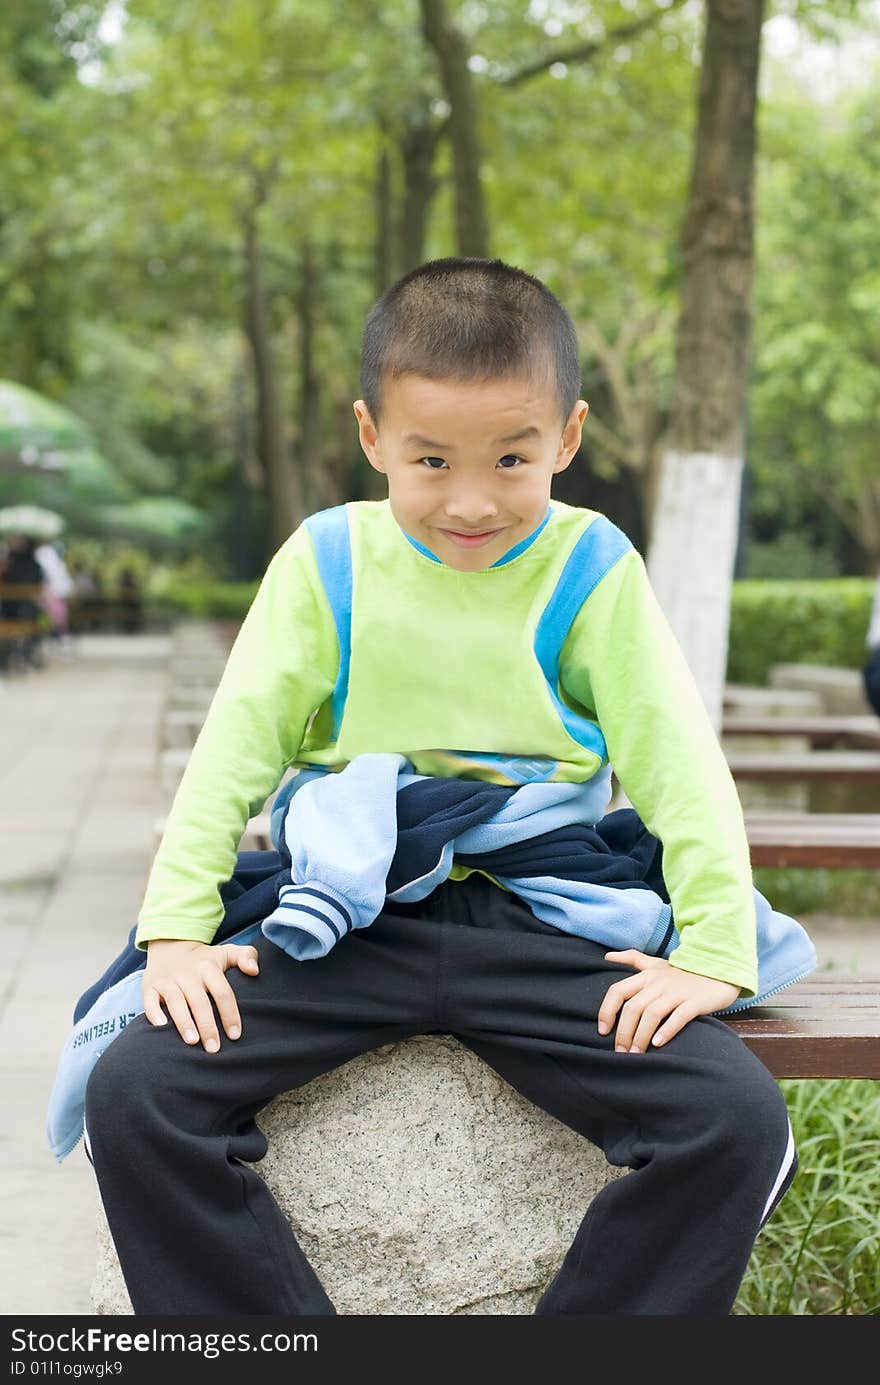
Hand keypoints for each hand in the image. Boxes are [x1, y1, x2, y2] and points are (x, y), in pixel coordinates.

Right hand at [143, 938, 259, 1051]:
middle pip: (200, 1001)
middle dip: (208, 1026)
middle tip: (214, 1049)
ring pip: (175, 1002)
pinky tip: (161, 1027)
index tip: (235, 1035)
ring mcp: (167, 980)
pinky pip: (149, 1000)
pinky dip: (153, 1013)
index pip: (222, 992)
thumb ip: (246, 956)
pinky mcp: (149, 986)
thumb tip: (254, 971)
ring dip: (183, 1022)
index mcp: (208, 967)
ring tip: (192, 1042)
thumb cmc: (205, 959)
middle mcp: (187, 974)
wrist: (170, 945)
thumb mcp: (227, 952)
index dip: (230, 1014)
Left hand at [598, 949, 739, 1052]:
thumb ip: (632, 959)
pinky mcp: (695, 1002)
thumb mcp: (656, 963)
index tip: (602, 1031)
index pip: (618, 991)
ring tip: (635, 1054)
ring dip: (640, 1036)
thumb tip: (606, 956)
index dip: (607, 1011)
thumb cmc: (682, 973)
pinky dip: (667, 1031)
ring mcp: (677, 992)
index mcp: (646, 975)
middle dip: (623, 1032)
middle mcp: (659, 982)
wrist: (719, 971)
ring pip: (652, 1014)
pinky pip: (678, 1017)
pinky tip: (657, 1045)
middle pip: (633, 1007)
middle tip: (620, 1051)